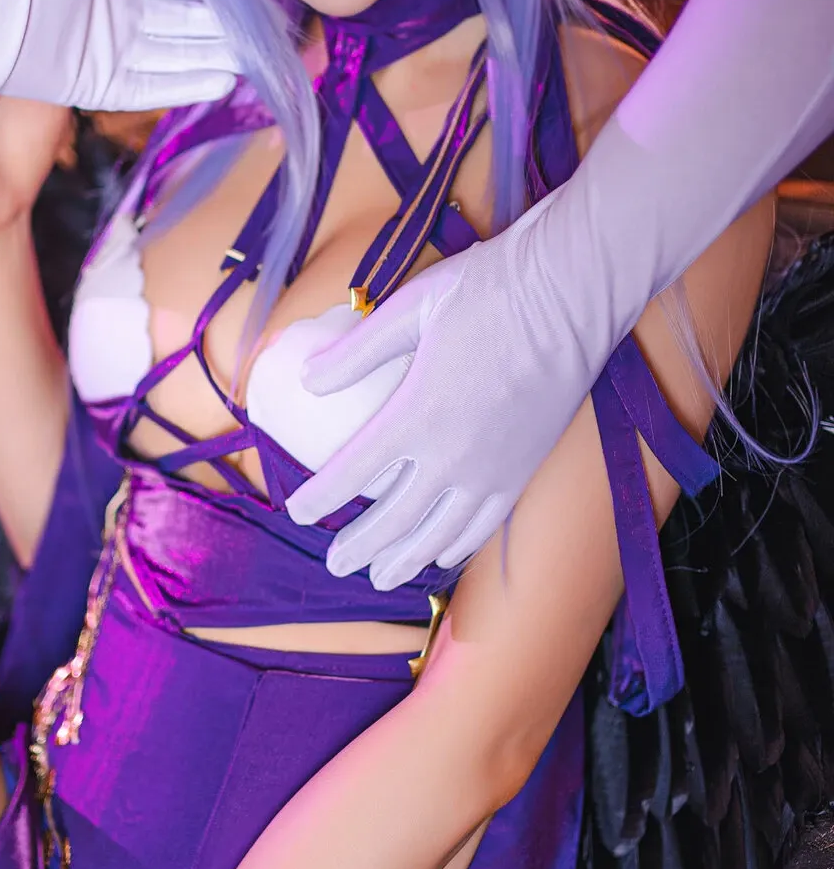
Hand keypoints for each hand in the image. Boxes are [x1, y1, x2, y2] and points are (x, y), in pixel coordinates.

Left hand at [0, 0, 237, 111]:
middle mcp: (119, 19)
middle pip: (183, 26)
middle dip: (221, 30)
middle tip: (263, 34)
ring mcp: (111, 55)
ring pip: (174, 59)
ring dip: (211, 61)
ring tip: (251, 63)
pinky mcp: (98, 87)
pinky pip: (150, 88)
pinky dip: (184, 86)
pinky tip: (218, 83)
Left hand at [285, 198, 587, 585]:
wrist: (573, 296)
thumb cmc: (489, 291)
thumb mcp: (410, 307)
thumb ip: (356, 351)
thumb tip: (308, 379)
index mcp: (415, 414)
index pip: (351, 473)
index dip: (319, 499)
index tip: (296, 512)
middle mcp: (451, 455)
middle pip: (392, 520)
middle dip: (358, 547)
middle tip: (335, 565)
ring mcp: (491, 470)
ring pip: (439, 535)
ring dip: (404, 560)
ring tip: (379, 577)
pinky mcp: (523, 470)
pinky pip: (484, 525)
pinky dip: (457, 547)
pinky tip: (441, 556)